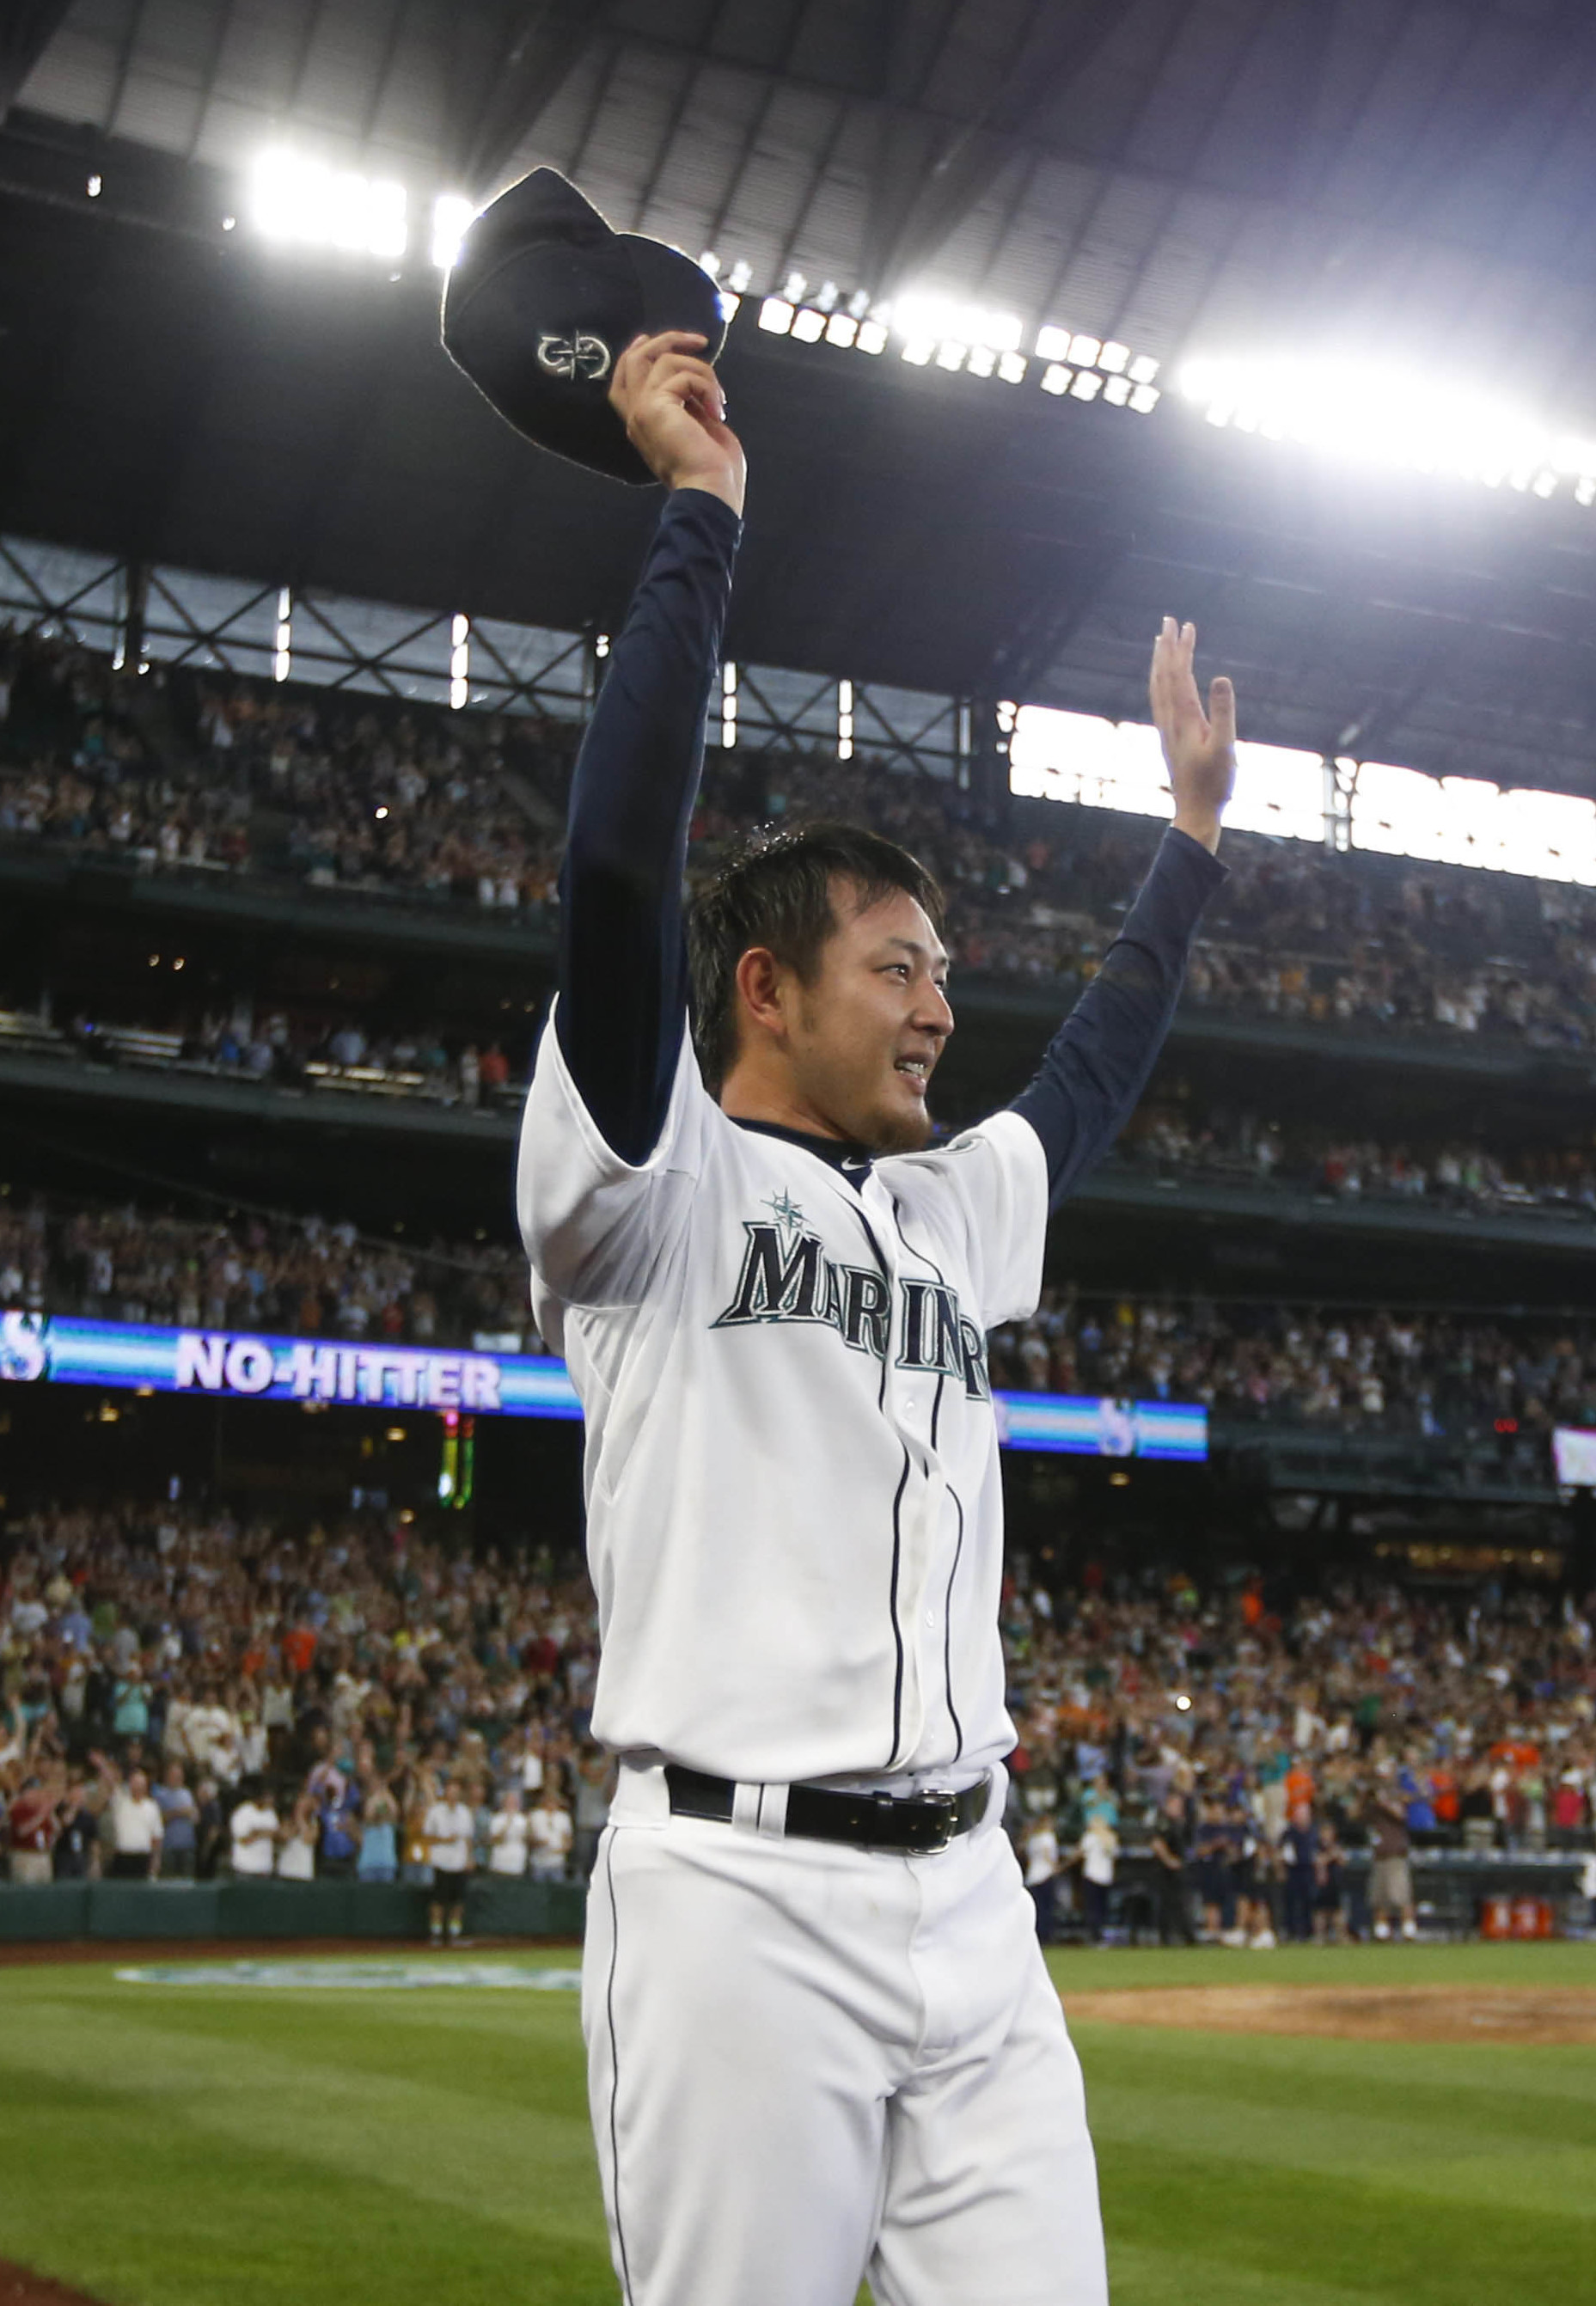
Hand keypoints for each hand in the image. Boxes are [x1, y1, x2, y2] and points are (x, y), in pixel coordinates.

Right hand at [609, 331, 744, 512]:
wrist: (711, 493)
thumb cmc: (714, 471)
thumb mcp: (698, 427)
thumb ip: (688, 404)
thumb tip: (695, 382)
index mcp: (644, 425)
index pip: (623, 380)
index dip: (635, 354)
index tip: (651, 338)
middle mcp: (636, 416)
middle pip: (634, 359)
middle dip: (667, 341)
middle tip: (700, 341)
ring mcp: (642, 410)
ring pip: (666, 360)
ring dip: (703, 373)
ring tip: (718, 402)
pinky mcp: (655, 406)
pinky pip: (683, 375)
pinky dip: (707, 387)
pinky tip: (717, 412)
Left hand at [1149, 618, 1234, 854]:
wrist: (1194, 812)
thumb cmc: (1214, 784)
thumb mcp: (1225, 747)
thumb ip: (1224, 712)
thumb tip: (1221, 678)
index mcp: (1184, 718)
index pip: (1179, 674)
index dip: (1182, 648)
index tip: (1186, 625)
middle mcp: (1170, 720)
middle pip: (1163, 675)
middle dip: (1166, 646)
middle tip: (1169, 620)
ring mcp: (1167, 729)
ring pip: (1157, 687)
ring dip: (1160, 661)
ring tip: (1160, 641)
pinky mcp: (1169, 737)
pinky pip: (1159, 700)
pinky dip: (1160, 681)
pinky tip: (1163, 680)